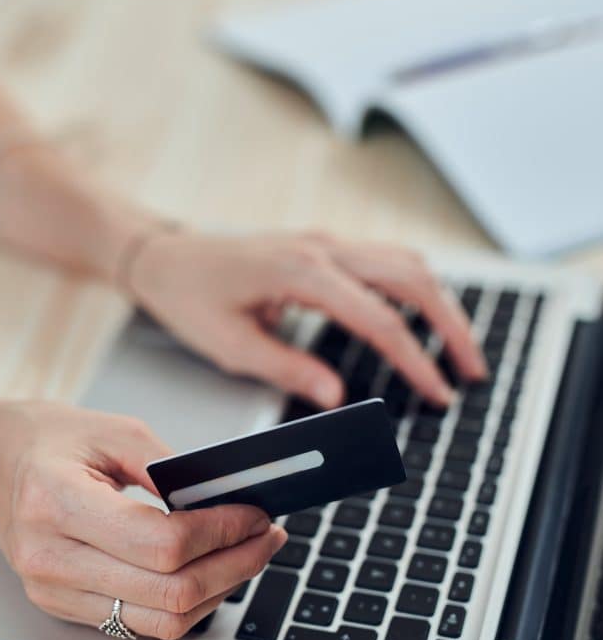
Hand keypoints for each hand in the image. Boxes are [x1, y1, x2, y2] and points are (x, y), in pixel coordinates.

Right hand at [0, 401, 285, 638]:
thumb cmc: (44, 440)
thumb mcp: (112, 429)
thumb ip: (171, 467)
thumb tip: (229, 500)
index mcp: (55, 502)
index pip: (161, 544)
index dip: (222, 533)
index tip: (255, 514)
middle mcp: (49, 558)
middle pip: (170, 592)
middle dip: (236, 565)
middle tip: (267, 536)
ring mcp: (53, 592)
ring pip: (163, 621)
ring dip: (220, 591)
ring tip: (247, 554)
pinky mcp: (64, 607)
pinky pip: (142, 625)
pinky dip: (188, 604)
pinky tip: (210, 572)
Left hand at [127, 230, 486, 407]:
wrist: (165, 257)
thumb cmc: (190, 298)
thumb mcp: (231, 345)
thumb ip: (289, 369)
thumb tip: (338, 397)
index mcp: (301, 272)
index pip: (379, 319)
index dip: (416, 360)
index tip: (439, 391)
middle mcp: (323, 248)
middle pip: (412, 277)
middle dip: (451, 325)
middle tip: (473, 371)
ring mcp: (327, 242)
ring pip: (406, 262)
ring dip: (441, 303)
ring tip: (460, 349)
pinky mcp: (324, 247)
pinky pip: (386, 260)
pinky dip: (416, 288)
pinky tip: (424, 319)